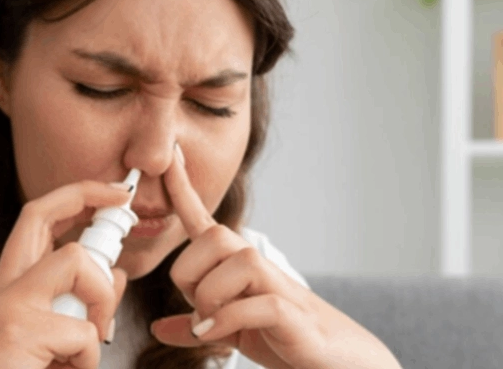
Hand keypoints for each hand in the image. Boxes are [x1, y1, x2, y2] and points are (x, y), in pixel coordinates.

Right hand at [0, 180, 130, 368]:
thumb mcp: (53, 339)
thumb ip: (83, 303)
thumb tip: (118, 273)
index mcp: (9, 286)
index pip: (36, 219)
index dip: (75, 195)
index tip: (113, 193)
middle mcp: (2, 286)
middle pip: (40, 212)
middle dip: (88, 194)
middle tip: (123, 208)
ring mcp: (7, 304)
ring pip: (75, 261)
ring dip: (102, 300)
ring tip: (91, 342)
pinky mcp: (18, 328)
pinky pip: (83, 330)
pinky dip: (89, 358)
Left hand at [149, 143, 401, 368]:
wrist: (343, 359)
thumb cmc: (289, 338)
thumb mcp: (233, 332)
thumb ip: (198, 326)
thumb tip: (160, 328)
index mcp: (239, 266)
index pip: (205, 220)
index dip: (184, 188)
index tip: (169, 155)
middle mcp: (259, 267)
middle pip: (214, 236)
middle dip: (190, 273)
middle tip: (197, 307)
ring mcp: (279, 287)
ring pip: (236, 262)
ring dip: (210, 299)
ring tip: (212, 325)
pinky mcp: (293, 314)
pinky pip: (254, 303)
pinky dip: (225, 321)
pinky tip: (215, 335)